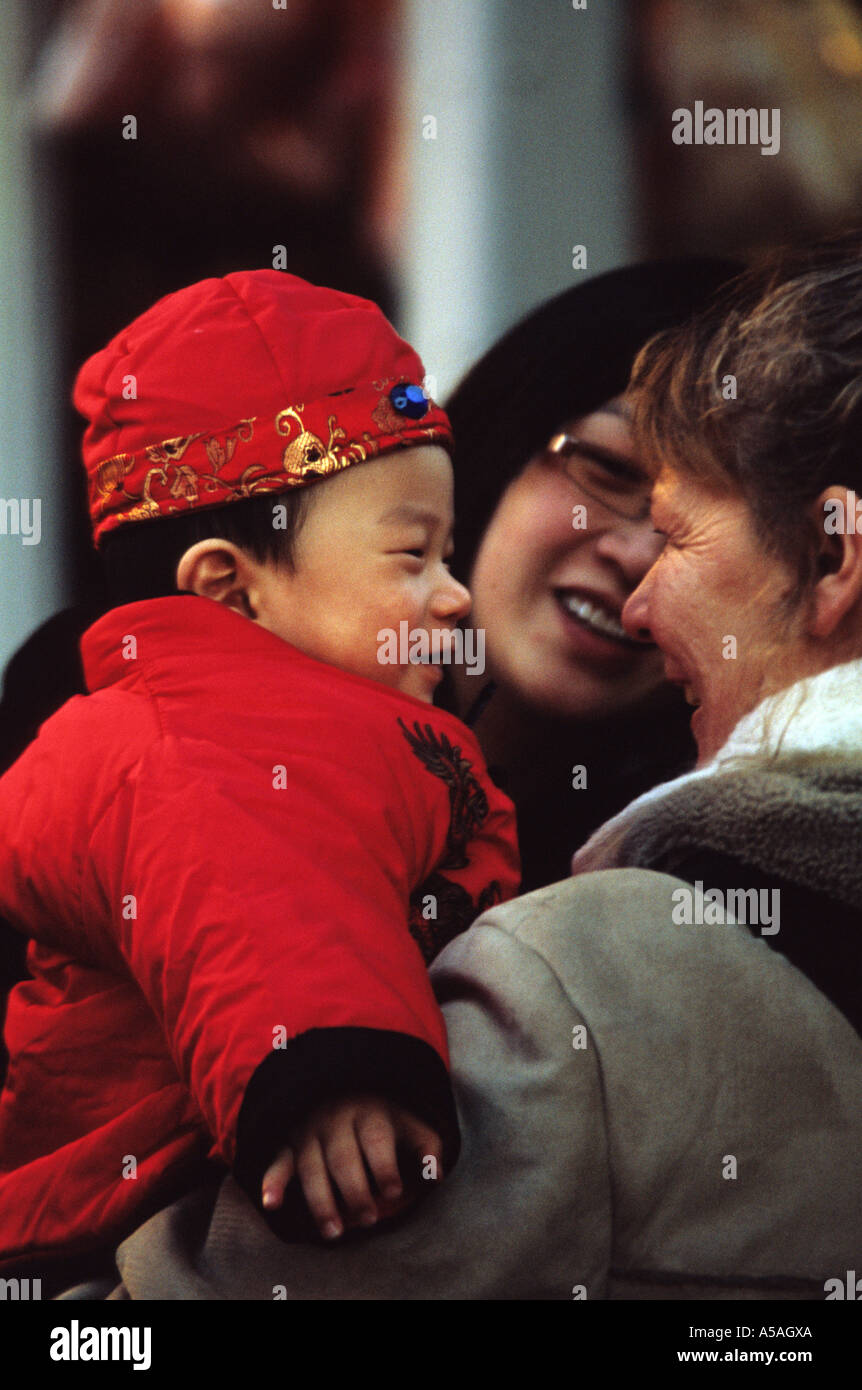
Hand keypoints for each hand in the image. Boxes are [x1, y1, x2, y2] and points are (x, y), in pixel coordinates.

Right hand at [260, 1094, 442, 1239]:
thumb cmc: (380, 1116)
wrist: (338, 1085)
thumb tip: (436, 1176)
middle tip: (368, 1220)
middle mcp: (336, 1121)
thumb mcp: (407, 1122)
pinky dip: (272, 1182)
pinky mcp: (289, 1144)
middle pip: (343, 1159)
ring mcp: (309, 1132)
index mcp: (370, 1114)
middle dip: (355, 1192)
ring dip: (320, 1201)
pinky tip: (271, 1204)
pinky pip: (278, 1162)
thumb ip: (427, 1147)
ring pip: (311, 1168)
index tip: (393, 1192)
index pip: (376, 1141)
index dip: (385, 1168)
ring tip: (334, 1233)